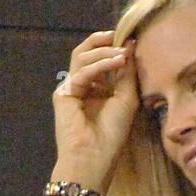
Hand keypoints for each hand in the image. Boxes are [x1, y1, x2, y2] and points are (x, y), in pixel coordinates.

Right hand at [51, 30, 139, 187]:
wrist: (94, 158)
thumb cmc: (111, 135)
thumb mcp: (127, 99)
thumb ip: (128, 73)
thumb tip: (130, 45)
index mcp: (97, 88)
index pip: (101, 60)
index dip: (114, 48)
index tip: (131, 40)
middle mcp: (82, 86)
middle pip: (87, 53)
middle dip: (103, 42)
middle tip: (121, 37)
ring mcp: (71, 89)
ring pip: (82, 58)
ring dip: (104, 53)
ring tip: (123, 54)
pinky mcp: (63, 94)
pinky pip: (81, 72)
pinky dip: (99, 65)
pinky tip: (117, 62)